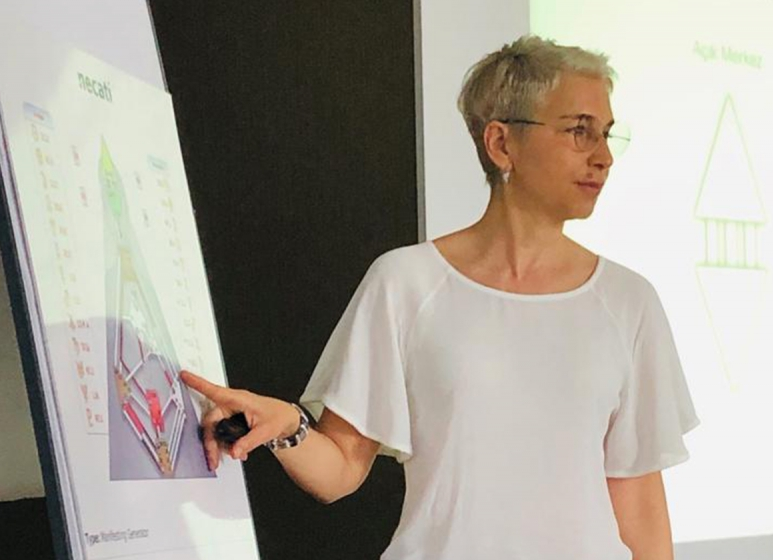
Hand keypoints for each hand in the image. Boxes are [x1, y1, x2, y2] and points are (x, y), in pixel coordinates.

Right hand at [180, 370, 299, 469]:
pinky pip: (222, 434)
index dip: (198, 383)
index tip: (184, 376)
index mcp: (238, 399)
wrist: (286, 419)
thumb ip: (249, 442)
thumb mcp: (266, 431)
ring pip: (215, 431)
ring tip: (234, 455)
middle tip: (214, 458)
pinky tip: (238, 452)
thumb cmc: (278, 416)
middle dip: (211, 442)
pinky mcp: (232, 422)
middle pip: (211, 422)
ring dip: (219, 446)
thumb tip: (235, 451)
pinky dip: (227, 445)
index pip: (215, 391)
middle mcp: (232, 405)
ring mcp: (231, 413)